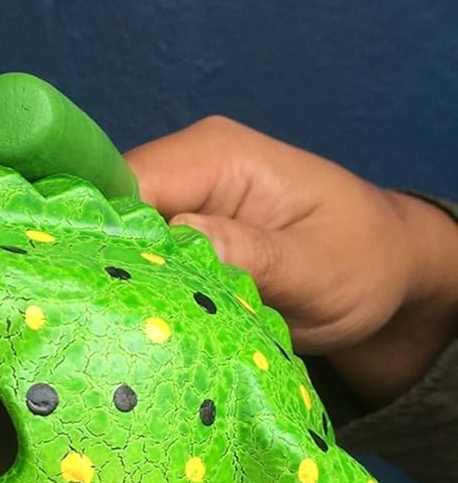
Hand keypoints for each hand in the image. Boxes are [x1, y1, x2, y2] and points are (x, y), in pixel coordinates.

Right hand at [126, 116, 457, 406]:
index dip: (104, 233)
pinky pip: (135, 258)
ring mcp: (179, 203)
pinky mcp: (178, 237)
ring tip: (112, 327)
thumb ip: (253, 253)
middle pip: (111, 210)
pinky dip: (131, 289)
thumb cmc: (364, 263)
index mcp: (218, 155)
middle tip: (101, 320)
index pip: (130, 183)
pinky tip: (131, 322)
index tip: (97, 288)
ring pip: (116, 238)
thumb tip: (181, 237)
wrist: (385, 276)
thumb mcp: (317, 267)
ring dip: (115, 281)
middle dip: (102, 261)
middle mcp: (187, 169)